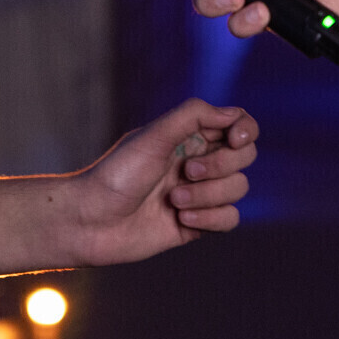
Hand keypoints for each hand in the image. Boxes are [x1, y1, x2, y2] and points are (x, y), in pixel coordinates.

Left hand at [65, 98, 258, 265]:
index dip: (246, 130)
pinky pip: (230, 219)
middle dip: (220, 165)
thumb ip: (193, 115)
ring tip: (173, 199)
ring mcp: (200, 193)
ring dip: (208, 195)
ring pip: (238, 189)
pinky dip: (210, 219)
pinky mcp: (198, 224)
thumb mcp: (153, 136)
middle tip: (187, 171)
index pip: (238, 124)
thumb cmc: (116, 175)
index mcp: (189, 135)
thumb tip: (234, 114)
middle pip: (244, 157)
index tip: (234, 138)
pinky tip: (181, 220)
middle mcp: (199, 161)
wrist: (91, 222)